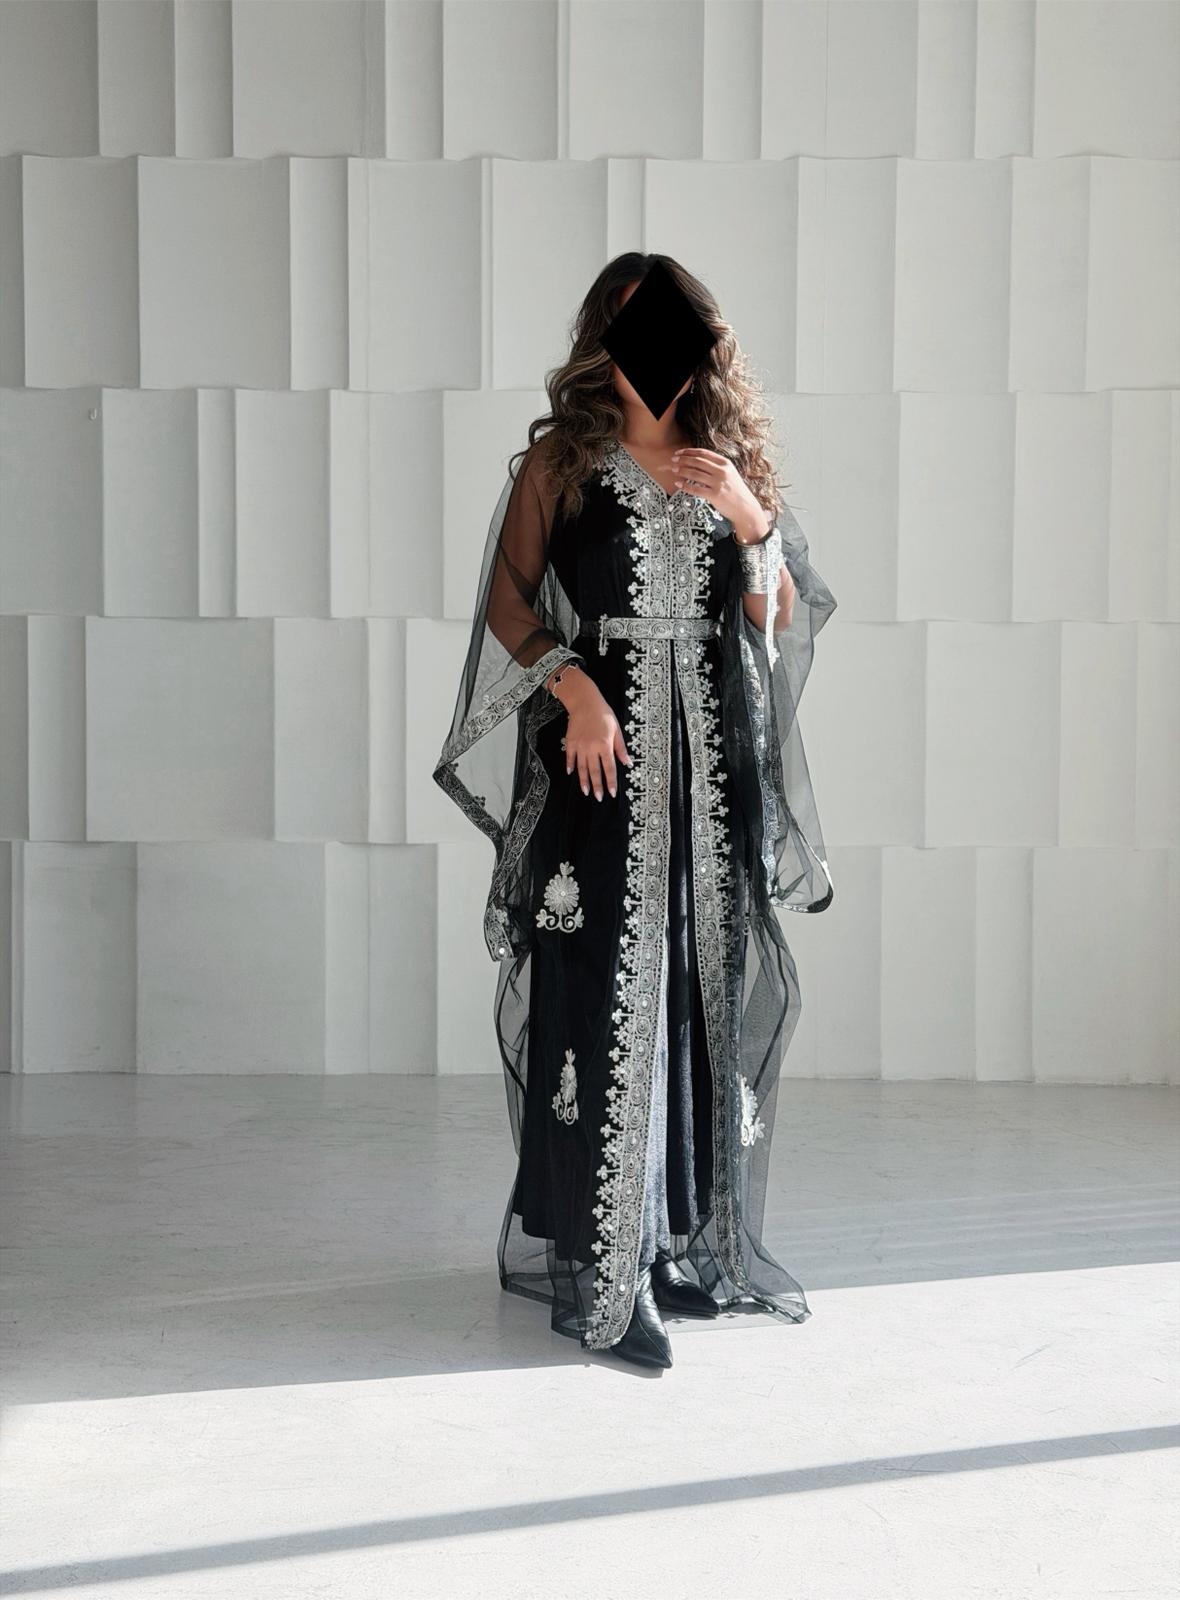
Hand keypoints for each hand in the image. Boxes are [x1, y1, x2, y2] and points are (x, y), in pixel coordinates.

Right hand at [560, 675, 631, 800]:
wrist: (585, 702)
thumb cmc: (603, 714)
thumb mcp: (616, 730)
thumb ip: (621, 748)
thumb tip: (627, 762)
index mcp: (605, 745)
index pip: (609, 768)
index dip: (611, 782)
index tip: (612, 792)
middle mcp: (592, 748)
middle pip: (595, 771)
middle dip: (597, 786)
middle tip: (599, 797)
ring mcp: (579, 746)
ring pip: (582, 768)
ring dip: (584, 781)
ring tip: (585, 792)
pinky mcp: (570, 742)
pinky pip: (570, 758)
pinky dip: (570, 766)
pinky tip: (571, 773)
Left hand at [670, 446, 770, 541]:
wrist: (744, 508)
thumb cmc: (735, 491)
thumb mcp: (729, 473)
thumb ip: (716, 466)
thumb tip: (696, 461)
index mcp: (725, 463)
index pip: (704, 453)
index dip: (689, 452)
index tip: (679, 452)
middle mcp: (722, 471)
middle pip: (698, 462)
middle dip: (683, 459)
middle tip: (673, 459)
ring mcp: (718, 483)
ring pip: (695, 474)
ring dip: (682, 471)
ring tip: (674, 470)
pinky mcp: (714, 495)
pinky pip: (696, 489)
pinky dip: (685, 486)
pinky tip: (678, 483)